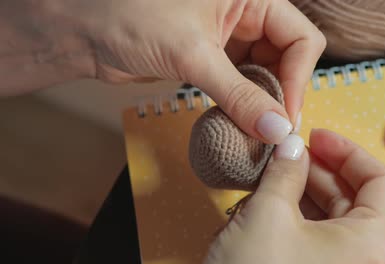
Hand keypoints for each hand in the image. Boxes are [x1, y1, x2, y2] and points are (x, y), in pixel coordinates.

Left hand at [0, 0, 324, 143]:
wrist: (83, 32)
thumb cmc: (130, 18)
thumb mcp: (193, 55)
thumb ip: (240, 94)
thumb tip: (278, 130)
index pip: (299, 37)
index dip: (298, 77)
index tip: (286, 115)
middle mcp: (245, 11)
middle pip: (287, 56)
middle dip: (282, 93)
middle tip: (274, 131)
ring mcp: (230, 35)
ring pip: (266, 72)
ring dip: (263, 102)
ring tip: (256, 130)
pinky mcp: (214, 56)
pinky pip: (243, 82)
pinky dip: (244, 103)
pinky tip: (239, 121)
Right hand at [176, 129, 384, 263]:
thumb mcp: (268, 211)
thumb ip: (287, 169)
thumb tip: (292, 146)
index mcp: (374, 247)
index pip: (379, 180)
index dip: (347, 150)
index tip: (317, 136)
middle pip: (360, 203)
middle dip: (325, 172)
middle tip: (291, 153)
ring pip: (343, 226)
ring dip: (314, 196)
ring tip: (280, 177)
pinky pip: (330, 249)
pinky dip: (310, 223)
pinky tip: (280, 207)